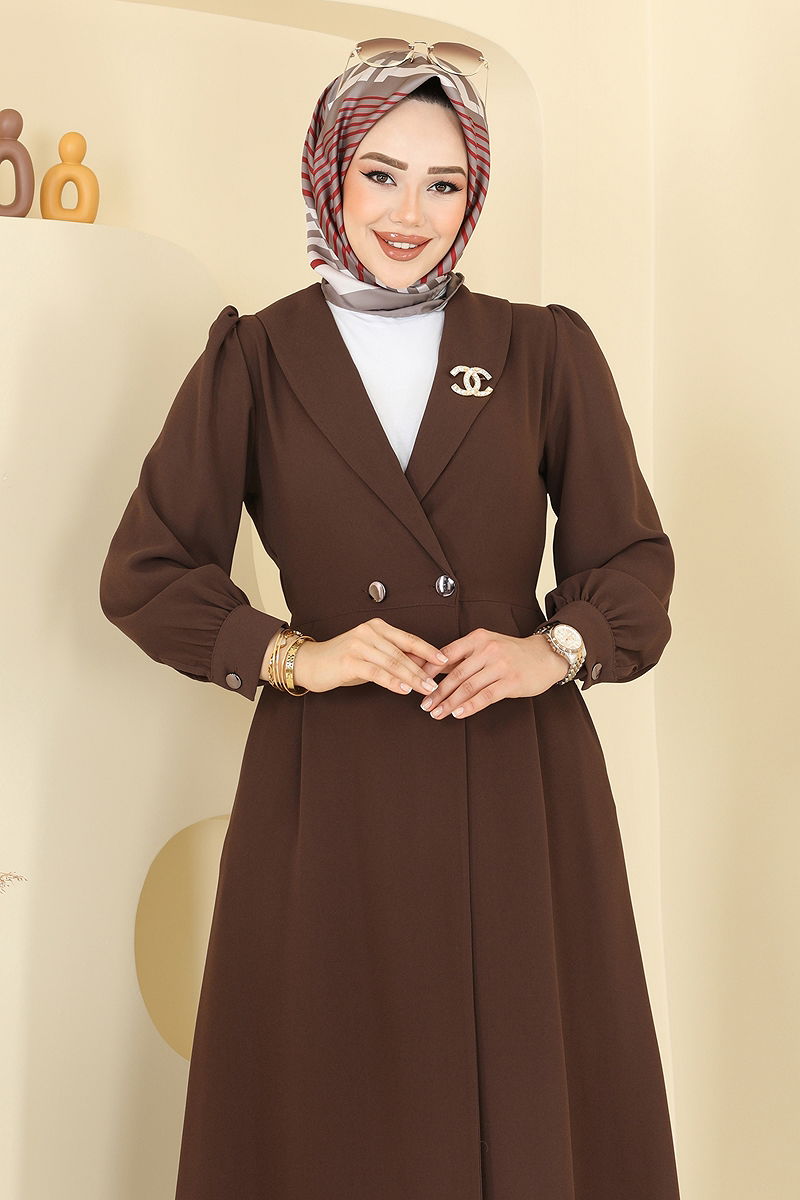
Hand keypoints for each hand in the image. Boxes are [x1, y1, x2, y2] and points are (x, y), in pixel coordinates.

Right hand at [266, 618, 448, 697]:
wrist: (311, 663)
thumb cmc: (343, 660)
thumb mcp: (371, 654)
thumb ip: (394, 656)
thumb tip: (423, 665)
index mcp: (378, 627)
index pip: (409, 638)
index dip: (429, 650)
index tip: (445, 661)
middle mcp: (369, 631)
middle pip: (403, 652)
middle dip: (423, 670)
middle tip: (437, 683)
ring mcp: (359, 644)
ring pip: (393, 662)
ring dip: (412, 678)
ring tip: (426, 689)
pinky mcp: (349, 660)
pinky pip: (377, 672)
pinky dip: (393, 681)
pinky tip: (404, 689)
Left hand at [417, 630, 568, 720]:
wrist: (545, 656)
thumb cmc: (511, 653)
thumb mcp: (486, 646)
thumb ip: (463, 656)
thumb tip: (432, 669)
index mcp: (478, 638)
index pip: (446, 653)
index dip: (428, 670)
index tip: (415, 682)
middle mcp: (487, 650)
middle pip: (455, 674)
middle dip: (436, 692)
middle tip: (424, 704)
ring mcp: (500, 666)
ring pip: (468, 687)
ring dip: (449, 703)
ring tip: (436, 713)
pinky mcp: (511, 682)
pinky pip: (485, 696)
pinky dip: (469, 707)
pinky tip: (458, 714)